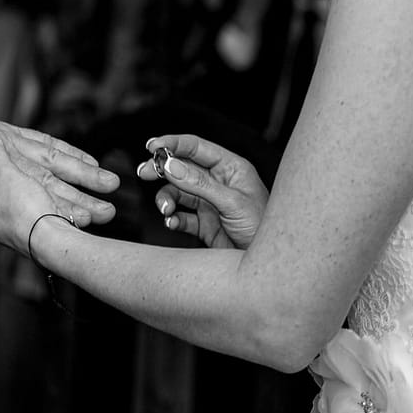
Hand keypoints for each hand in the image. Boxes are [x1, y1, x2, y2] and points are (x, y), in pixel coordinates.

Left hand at [0, 97, 117, 263]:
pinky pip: (41, 140)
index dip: (60, 208)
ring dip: (82, 169)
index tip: (89, 221)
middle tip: (109, 208)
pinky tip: (81, 158)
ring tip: (109, 181)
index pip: (28, 192)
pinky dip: (65, 150)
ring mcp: (1, 139)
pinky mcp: (2, 131)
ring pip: (51, 155)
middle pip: (46, 173)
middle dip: (81, 193)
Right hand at [140, 134, 268, 249]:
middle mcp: (218, 183)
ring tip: (165, 209)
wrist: (268, 269)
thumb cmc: (264, 230)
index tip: (151, 146)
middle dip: (162, 170)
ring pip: (178, 193)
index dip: (173, 144)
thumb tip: (170, 165)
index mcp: (230, 168)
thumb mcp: (233, 203)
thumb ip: (200, 184)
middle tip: (144, 173)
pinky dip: (173, 218)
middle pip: (183, 168)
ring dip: (166, 198)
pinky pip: (181, 216)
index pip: (197, 148)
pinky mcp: (205, 225)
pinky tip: (172, 222)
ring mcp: (210, 204)